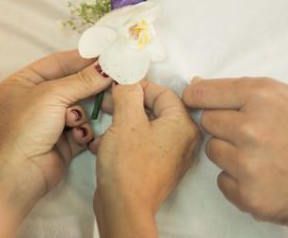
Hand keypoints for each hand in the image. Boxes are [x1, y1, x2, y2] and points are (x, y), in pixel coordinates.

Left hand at [0, 50, 111, 219]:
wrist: (19, 173)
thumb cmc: (26, 126)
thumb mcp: (53, 95)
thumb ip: (82, 80)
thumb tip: (106, 68)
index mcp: (24, 81)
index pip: (58, 62)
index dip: (81, 58)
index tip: (106, 53)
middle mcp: (36, 99)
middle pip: (72, 85)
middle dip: (88, 86)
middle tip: (113, 80)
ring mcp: (50, 120)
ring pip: (80, 106)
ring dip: (81, 113)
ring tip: (75, 120)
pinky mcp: (63, 140)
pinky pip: (82, 127)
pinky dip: (82, 130)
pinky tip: (77, 137)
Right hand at [91, 82, 199, 237]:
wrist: (124, 208)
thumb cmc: (129, 165)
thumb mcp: (126, 120)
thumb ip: (128, 93)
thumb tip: (127, 79)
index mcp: (182, 124)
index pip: (163, 91)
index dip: (138, 85)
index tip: (118, 84)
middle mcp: (183, 139)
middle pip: (156, 107)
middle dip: (129, 103)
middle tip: (108, 101)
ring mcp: (171, 155)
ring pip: (147, 125)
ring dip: (123, 120)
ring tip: (103, 122)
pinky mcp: (157, 167)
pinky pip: (143, 142)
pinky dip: (126, 137)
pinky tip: (105, 142)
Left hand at [182, 77, 287, 225]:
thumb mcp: (281, 95)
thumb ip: (236, 91)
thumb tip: (194, 86)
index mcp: (259, 97)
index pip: (201, 94)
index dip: (196, 98)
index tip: (196, 102)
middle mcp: (251, 129)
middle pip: (207, 122)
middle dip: (223, 127)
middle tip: (250, 134)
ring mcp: (249, 165)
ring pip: (213, 151)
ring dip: (229, 154)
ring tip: (260, 156)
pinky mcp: (251, 196)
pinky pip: (222, 181)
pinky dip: (237, 181)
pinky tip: (262, 176)